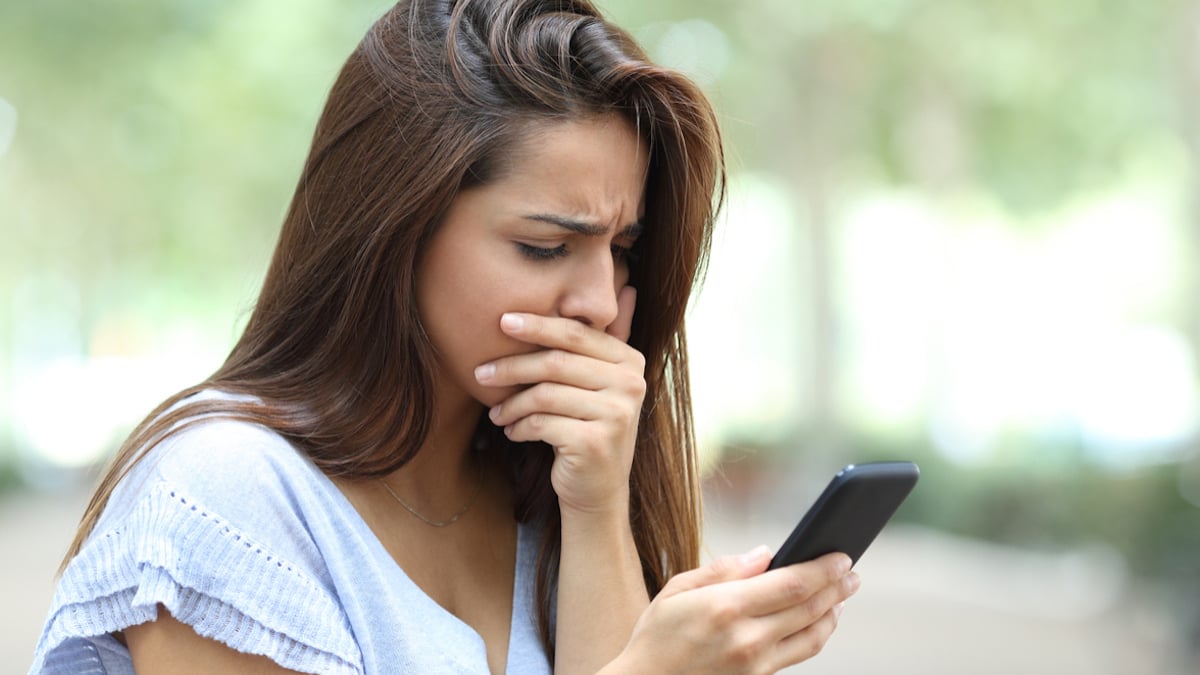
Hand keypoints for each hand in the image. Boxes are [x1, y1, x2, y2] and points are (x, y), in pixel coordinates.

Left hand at [476, 286, 643, 514]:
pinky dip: (520, 427)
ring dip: (511, 404)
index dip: (538, 325)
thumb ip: (608, 339)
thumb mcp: (602, 382)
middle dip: (512, 365)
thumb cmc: (589, 428)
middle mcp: (631, 384)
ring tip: (495, 412)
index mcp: (630, 361)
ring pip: (545, 394)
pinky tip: (512, 432)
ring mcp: (617, 414)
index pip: (577, 333)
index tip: (502, 321)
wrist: (597, 490)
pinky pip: (542, 423)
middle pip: (556, 361)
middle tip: (480, 372)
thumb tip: (627, 285)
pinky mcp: (596, 442)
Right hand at [610, 548, 859, 674]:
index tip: (841, 555)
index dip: (824, 569)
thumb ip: (723, 569)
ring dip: (833, 613)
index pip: (793, 584)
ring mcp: (755, 664)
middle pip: (809, 608)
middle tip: (851, 572)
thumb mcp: (678, 589)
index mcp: (726, 607)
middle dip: (837, 587)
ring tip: (842, 595)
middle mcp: (746, 638)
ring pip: (812, 636)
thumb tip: (765, 554)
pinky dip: (816, 634)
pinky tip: (819, 620)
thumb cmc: (657, 634)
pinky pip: (799, 654)